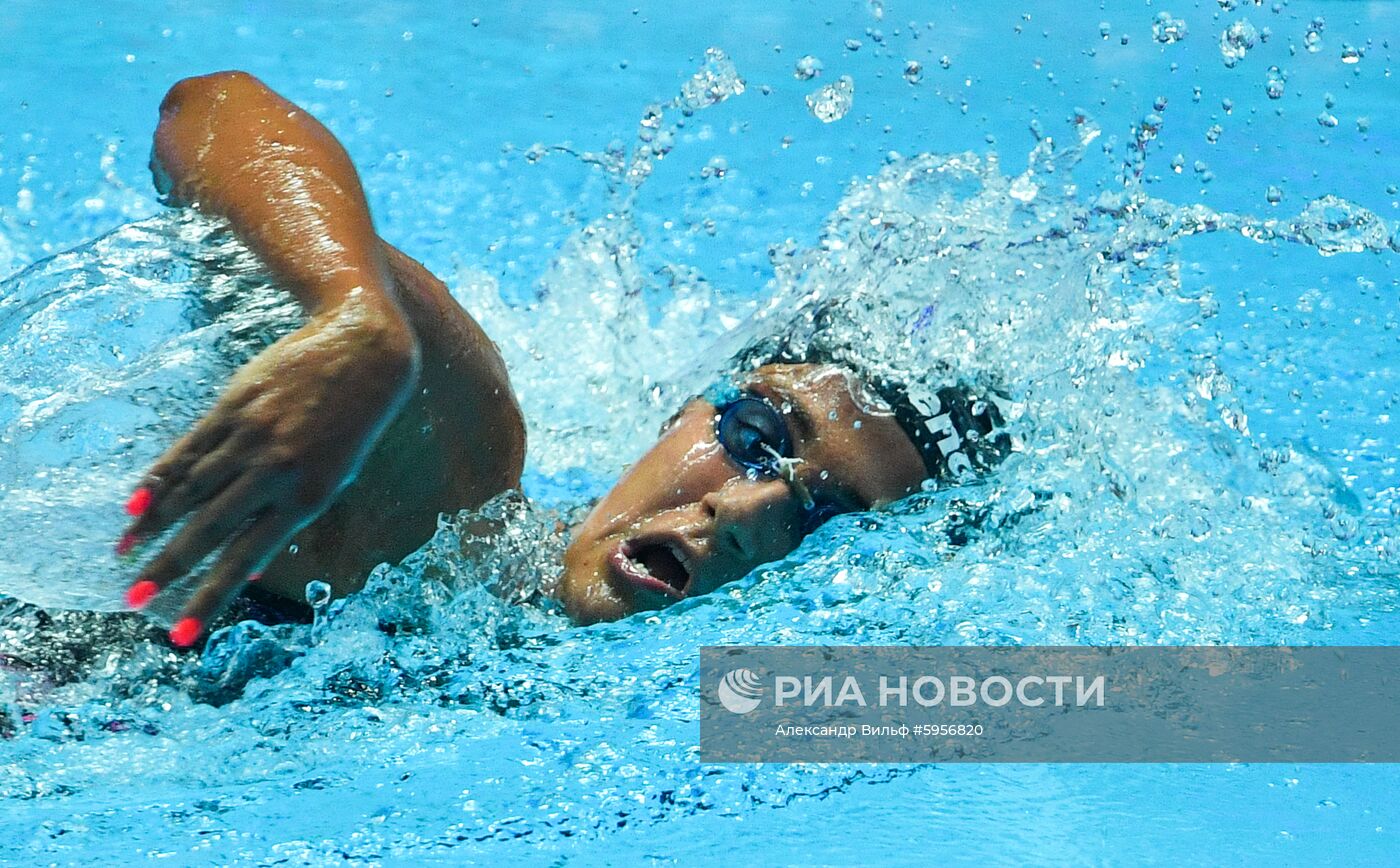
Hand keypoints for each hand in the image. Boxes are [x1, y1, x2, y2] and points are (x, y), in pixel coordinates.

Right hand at [119, 305, 418, 644]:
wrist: (361, 350)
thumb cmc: (353, 423)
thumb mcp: (335, 474)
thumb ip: (290, 515)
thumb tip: (252, 565)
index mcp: (307, 497)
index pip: (246, 560)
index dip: (208, 599)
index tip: (179, 635)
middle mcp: (275, 470)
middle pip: (208, 529)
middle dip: (167, 568)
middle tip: (132, 598)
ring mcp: (250, 436)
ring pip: (191, 490)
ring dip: (154, 525)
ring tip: (125, 552)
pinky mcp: (233, 406)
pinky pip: (188, 450)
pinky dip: (160, 479)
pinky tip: (137, 504)